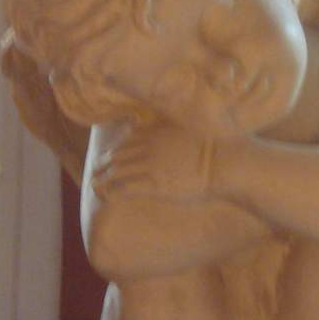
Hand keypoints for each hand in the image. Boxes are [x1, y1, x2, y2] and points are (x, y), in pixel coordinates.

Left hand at [91, 122, 213, 202]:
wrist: (224, 162)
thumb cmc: (214, 146)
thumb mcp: (191, 126)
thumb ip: (173, 123)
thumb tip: (165, 124)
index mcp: (157, 132)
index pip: (127, 139)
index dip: (115, 148)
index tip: (109, 155)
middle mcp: (150, 147)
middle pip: (118, 154)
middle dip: (104, 164)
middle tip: (96, 171)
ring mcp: (151, 166)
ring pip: (117, 171)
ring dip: (102, 179)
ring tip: (95, 186)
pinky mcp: (155, 185)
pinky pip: (126, 188)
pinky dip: (112, 192)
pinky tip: (106, 196)